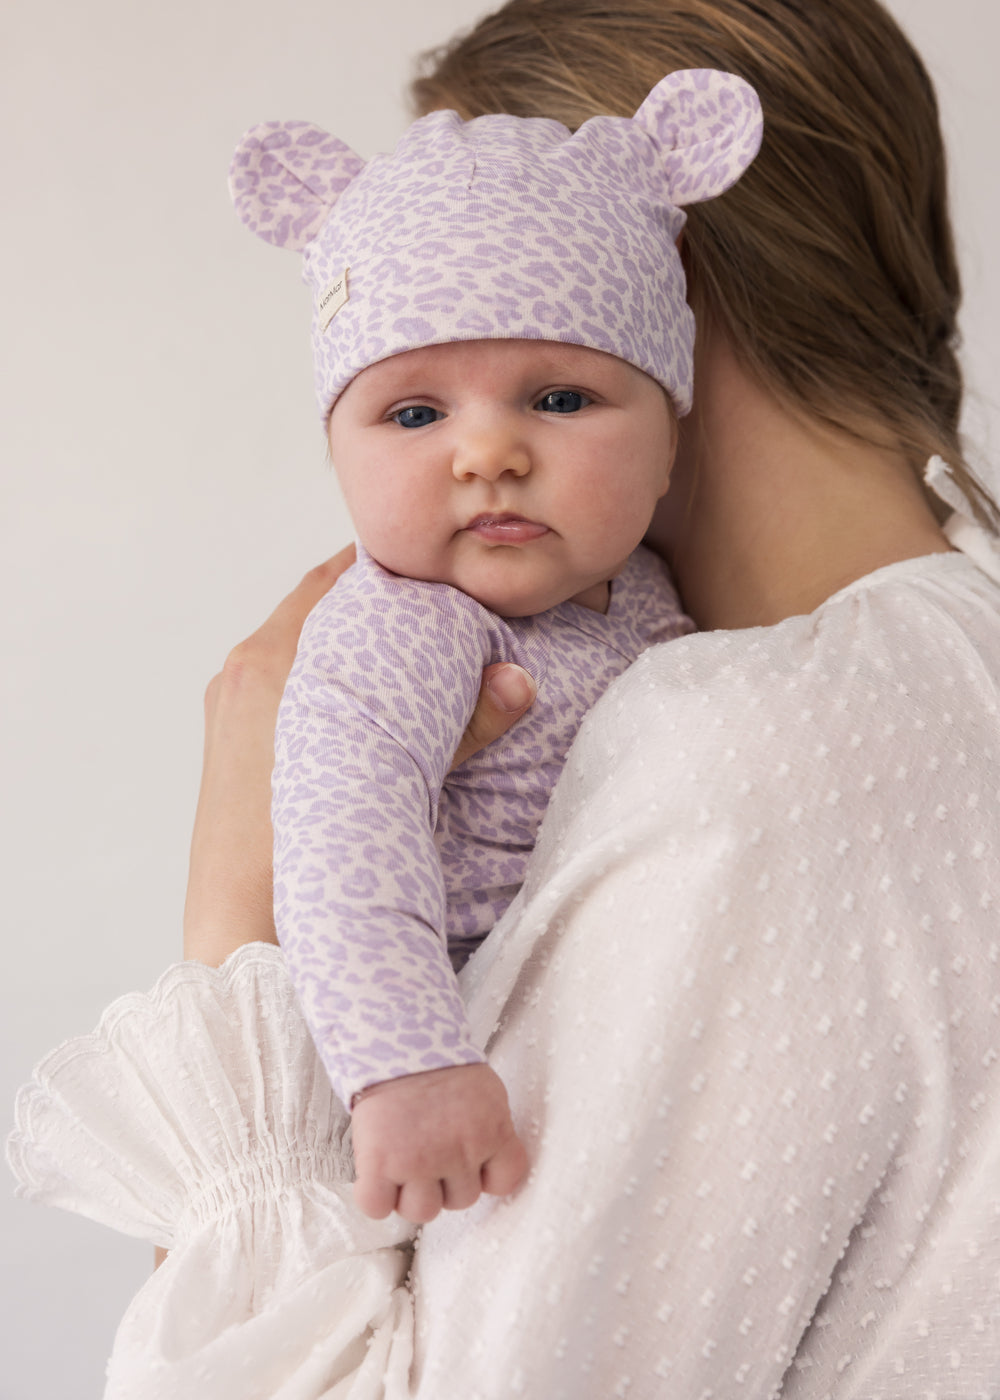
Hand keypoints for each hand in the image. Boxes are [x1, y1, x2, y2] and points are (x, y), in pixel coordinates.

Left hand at [183, 554, 536, 965]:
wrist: (245, 930)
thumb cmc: (311, 856)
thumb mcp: (403, 784)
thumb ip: (465, 729)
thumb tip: (519, 682)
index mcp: (272, 661)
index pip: (333, 579)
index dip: (386, 569)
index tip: (428, 573)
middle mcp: (244, 673)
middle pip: (314, 610)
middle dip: (369, 606)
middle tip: (426, 609)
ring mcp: (230, 710)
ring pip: (296, 650)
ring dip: (342, 645)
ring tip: (399, 654)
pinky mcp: (229, 746)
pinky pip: (279, 688)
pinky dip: (318, 682)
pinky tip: (360, 709)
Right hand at [351, 1064, 529, 1223]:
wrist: (396, 1038)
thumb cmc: (439, 1063)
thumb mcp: (485, 1093)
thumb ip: (491, 1131)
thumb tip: (486, 1166)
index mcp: (491, 1132)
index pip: (505, 1181)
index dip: (486, 1176)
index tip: (471, 1161)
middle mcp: (458, 1152)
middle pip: (460, 1201)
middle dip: (445, 1181)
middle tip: (428, 1148)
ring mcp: (419, 1161)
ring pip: (421, 1212)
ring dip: (410, 1193)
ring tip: (401, 1160)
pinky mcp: (380, 1164)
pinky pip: (378, 1207)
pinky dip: (376, 1196)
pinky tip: (377, 1173)